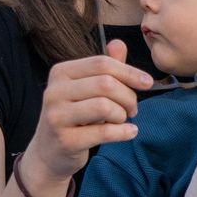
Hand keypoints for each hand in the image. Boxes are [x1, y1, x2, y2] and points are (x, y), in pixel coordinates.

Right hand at [23, 39, 152, 181]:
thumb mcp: (87, 89)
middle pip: (106, 84)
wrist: (50, 152)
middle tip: (133, 109)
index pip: (102, 63)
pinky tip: (130, 132)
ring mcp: (56, 116)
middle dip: (129, 96)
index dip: (130, 72)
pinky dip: (124, 132)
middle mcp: (54, 91)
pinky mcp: (65, 140)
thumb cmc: (75, 116)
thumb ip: (105, 68)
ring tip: (123, 120)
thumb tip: (119, 44)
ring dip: (123, 115)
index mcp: (61, 73)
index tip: (147, 82)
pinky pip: (104, 132)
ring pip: (105, 106)